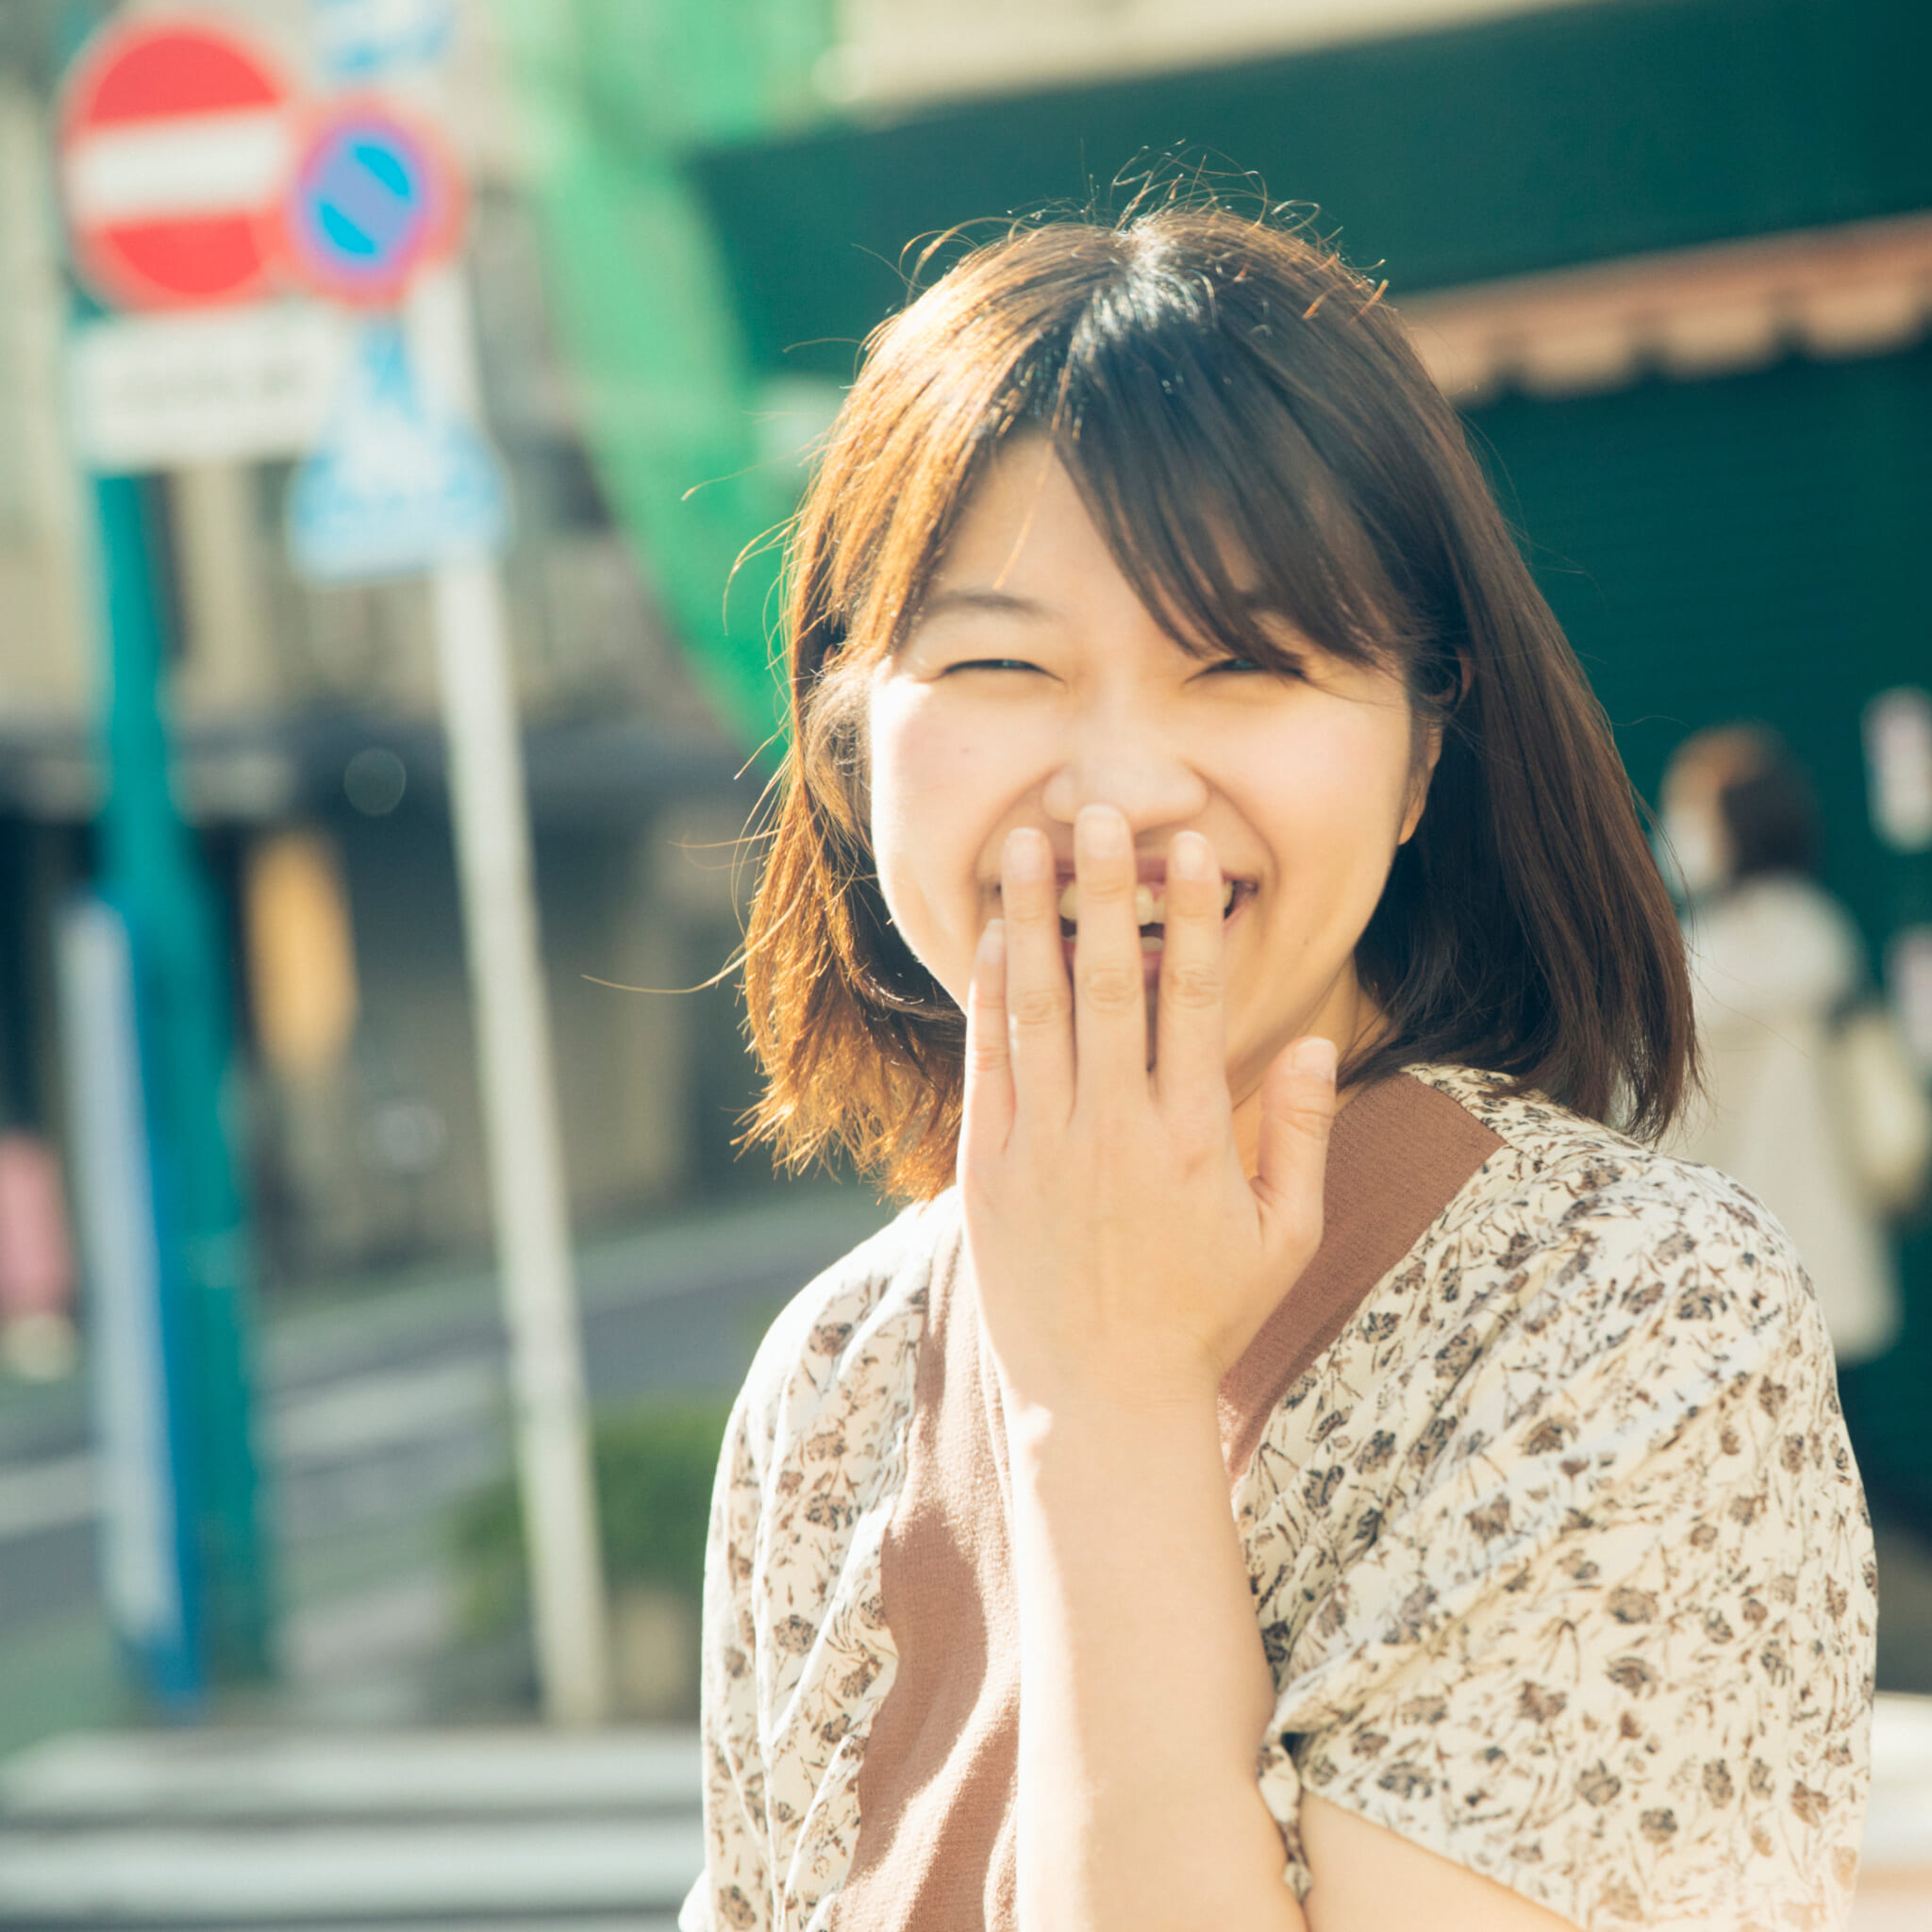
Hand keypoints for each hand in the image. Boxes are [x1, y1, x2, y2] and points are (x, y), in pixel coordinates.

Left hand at [958, 804, 1339, 1419]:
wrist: (1100, 1402)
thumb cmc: (1202, 1317)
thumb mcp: (1283, 1239)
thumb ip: (1299, 1138)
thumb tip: (1308, 1042)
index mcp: (1193, 1141)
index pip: (1196, 1003)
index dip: (1196, 919)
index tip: (1193, 850)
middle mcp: (1116, 1133)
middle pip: (1111, 986)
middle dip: (1105, 891)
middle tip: (1099, 810)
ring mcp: (1045, 1150)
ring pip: (1037, 1010)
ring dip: (1030, 921)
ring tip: (1022, 844)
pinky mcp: (989, 1173)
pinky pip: (987, 1067)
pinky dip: (987, 1000)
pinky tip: (988, 940)